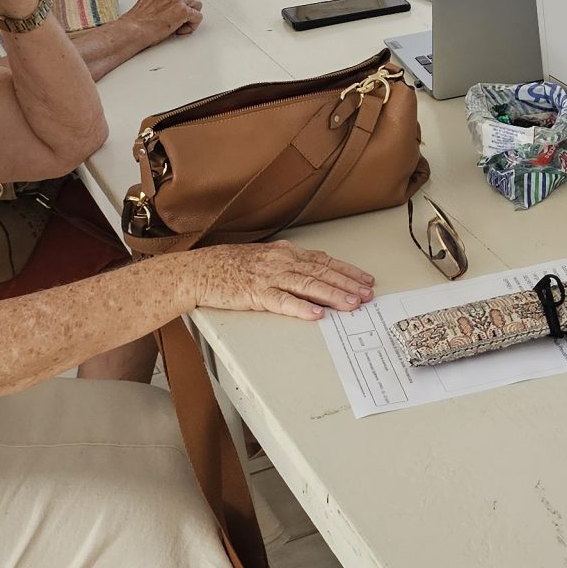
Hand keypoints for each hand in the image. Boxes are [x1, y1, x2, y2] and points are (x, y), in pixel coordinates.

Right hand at [126, 0, 201, 41]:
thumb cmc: (136, 24)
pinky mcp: (183, 10)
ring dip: (191, 17)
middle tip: (180, 20)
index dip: (179, 2)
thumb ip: (159, 2)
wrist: (133, 30)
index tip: (174, 13)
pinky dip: (192, 25)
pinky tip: (181, 31)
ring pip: (197, 4)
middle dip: (188, 7)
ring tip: (179, 26)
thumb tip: (171, 10)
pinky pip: (198, 16)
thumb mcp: (146, 5)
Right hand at [190, 241, 375, 319]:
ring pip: (308, 285)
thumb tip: (313, 271)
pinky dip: (301, 308)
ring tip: (351, 303)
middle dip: (348, 284)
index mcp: (285, 253)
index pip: (323, 261)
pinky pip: (282, 301)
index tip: (365, 280)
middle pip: (322, 273)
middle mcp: (281, 262)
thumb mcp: (264, 259)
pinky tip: (316, 314)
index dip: (347, 271)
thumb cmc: (228, 267)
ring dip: (333, 295)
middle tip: (368, 294)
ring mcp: (269, 277)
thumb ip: (288, 264)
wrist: (198, 270)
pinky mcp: (255, 293)